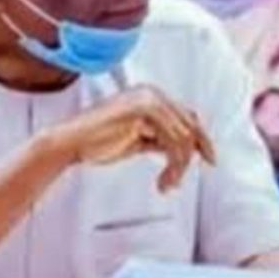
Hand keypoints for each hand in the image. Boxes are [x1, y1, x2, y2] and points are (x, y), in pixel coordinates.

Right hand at [47, 85, 215, 191]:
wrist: (70, 142)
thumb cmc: (97, 142)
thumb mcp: (137, 139)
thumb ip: (160, 138)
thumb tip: (187, 151)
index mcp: (150, 95)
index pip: (188, 116)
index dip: (201, 140)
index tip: (208, 160)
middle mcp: (152, 93)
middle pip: (190, 126)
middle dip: (188, 159)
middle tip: (175, 182)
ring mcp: (148, 99)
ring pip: (183, 137)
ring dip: (178, 168)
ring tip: (166, 184)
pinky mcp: (144, 111)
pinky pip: (173, 142)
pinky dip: (173, 166)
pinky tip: (162, 180)